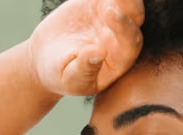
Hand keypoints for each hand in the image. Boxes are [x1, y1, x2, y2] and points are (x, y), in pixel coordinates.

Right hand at [27, 0, 143, 96]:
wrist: (47, 57)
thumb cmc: (62, 75)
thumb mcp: (71, 79)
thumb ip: (85, 69)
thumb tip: (97, 54)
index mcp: (119, 60)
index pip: (130, 44)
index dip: (124, 28)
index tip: (110, 14)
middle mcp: (121, 38)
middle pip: (134, 18)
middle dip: (128, 4)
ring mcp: (111, 19)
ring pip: (123, 1)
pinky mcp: (98, 3)